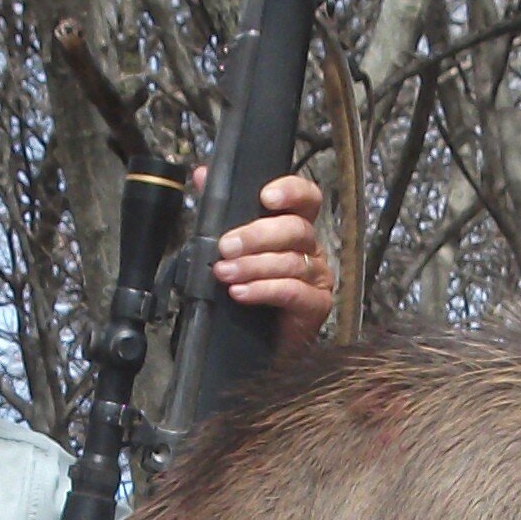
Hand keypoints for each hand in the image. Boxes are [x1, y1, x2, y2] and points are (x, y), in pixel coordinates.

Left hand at [208, 172, 336, 355]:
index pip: (305, 198)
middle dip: (257, 235)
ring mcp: (317, 277)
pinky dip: (263, 290)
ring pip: (291, 262)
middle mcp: (310, 249)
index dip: (291, 192)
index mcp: (294, 228)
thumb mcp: (230, 247)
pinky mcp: (316, 306)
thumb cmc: (249, 292)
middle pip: (295, 229)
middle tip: (227, 246)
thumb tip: (204, 175)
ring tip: (225, 273)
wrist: (253, 344)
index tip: (266, 196)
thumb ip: (220, 210)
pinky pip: (293, 292)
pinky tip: (241, 293)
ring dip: (253, 266)